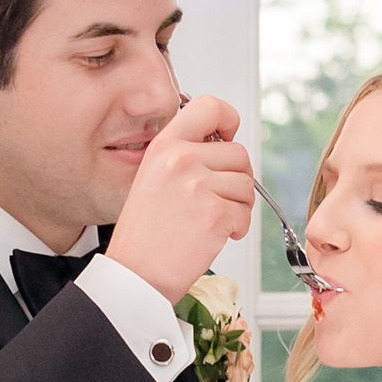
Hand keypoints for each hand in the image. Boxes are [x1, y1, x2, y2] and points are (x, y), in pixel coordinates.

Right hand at [106, 95, 256, 303]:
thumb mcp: (153, 178)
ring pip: (246, 185)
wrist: (135, 274)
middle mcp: (181, 160)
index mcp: (165, 146)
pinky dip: (237, 229)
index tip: (228, 136)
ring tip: (213, 222)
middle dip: (237, 179)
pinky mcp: (215, 214)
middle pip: (239, 153)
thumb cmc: (144, 235)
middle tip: (220, 199)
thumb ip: (184, 156)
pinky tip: (214, 236)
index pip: (209, 107)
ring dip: (239, 207)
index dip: (229, 119)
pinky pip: (245, 214)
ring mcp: (198, 186)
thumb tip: (223, 146)